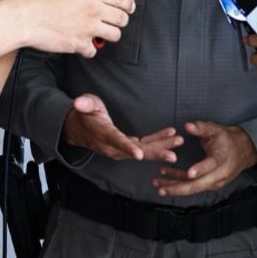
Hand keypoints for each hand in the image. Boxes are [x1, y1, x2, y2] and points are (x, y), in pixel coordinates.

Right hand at [20, 0, 133, 56]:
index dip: (129, 4)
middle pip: (122, 18)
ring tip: (103, 34)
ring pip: (115, 35)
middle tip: (118, 21)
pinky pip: (94, 50)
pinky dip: (89, 49)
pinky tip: (83, 45)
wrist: (25, 19)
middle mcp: (94, 9)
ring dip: (110, 35)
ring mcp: (89, 28)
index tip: (130, 8)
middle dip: (122, 20)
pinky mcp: (80, 44)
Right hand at [61, 93, 182, 161]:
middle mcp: (113, 147)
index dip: (127, 148)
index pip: (116, 142)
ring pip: (144, 151)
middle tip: (173, 155)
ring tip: (179, 141)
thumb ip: (84, 104)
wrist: (79, 129)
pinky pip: (145, 146)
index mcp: (104, 135)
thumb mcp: (84, 105)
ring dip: (162, 147)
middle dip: (156, 153)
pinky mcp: (127, 147)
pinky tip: (171, 136)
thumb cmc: (84, 114)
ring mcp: (121, 150)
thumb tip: (78, 102)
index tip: (139, 155)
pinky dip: (158, 141)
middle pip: (137, 151)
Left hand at [151, 121, 256, 196]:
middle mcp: (219, 175)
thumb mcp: (216, 130)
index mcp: (221, 159)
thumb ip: (201, 128)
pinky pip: (193, 186)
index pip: (211, 166)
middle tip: (161, 188)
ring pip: (193, 188)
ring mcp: (214, 182)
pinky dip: (179, 183)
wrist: (243, 151)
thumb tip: (188, 126)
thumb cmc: (227, 139)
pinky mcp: (210, 184)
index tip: (189, 173)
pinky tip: (165, 177)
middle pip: (198, 185)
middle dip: (178, 188)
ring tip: (157, 185)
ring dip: (175, 187)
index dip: (200, 170)